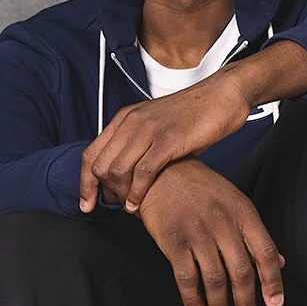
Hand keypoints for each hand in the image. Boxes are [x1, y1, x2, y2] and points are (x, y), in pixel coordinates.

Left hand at [79, 72, 251, 214]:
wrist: (222, 96)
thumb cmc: (194, 116)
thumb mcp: (157, 126)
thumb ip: (139, 146)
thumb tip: (128, 176)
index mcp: (125, 118)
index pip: (91, 153)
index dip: (84, 182)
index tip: (86, 204)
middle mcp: (131, 122)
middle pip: (100, 164)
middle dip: (99, 192)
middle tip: (109, 209)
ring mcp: (149, 130)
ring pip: (118, 169)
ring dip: (119, 195)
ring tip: (129, 208)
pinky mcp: (168, 140)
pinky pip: (143, 172)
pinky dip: (137, 193)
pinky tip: (139, 204)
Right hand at [136, 158, 284, 305]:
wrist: (161, 171)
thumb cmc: (201, 190)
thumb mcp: (234, 203)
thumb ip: (254, 235)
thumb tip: (279, 264)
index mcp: (244, 213)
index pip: (265, 253)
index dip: (272, 282)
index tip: (274, 305)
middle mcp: (223, 224)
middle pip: (241, 272)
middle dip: (246, 304)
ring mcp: (197, 233)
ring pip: (215, 280)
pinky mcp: (173, 241)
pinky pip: (186, 278)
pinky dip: (193, 300)